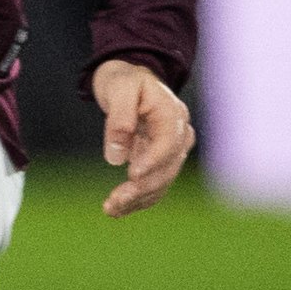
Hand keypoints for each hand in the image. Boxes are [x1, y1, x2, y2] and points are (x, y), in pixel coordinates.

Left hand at [93, 58, 196, 216]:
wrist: (130, 79)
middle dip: (142, 187)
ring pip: (162, 181)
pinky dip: (139, 198)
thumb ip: (118, 119)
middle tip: (114, 201)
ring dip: (139, 199)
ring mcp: (172, 150)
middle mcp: (179, 134)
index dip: (153, 161)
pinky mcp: (161, 161)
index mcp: (173, 114)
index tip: (132, 176)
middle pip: (167, 167)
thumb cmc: (125, 80)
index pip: (169, 142)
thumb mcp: (118, 89)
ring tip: (110, 210)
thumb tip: (116, 157)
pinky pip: (155, 184)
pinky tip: (119, 209)